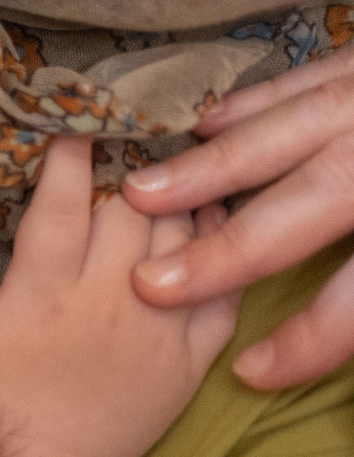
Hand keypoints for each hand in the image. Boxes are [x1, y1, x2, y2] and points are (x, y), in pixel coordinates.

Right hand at [0, 139, 239, 456]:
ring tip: (165, 167)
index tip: (69, 122)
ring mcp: (155, 330)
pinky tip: (209, 221)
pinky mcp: (189, 358)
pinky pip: (221, 293)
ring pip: (179, 239)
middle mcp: (104, 302)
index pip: (61, 205)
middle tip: (120, 136)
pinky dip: (218, 250)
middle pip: (129, 210)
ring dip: (173, 196)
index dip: (67, 156)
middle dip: (124, 164)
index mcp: (42, 293)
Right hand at [120, 43, 353, 387]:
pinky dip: (255, 103)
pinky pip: (307, 83)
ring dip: (213, 171)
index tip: (251, 374)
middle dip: (231, 250)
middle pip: (310, 208)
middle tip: (152, 284)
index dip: (312, 339)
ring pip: (293, 138)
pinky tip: (210, 121)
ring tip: (143, 194)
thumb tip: (299, 355)